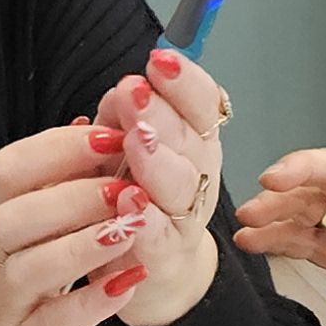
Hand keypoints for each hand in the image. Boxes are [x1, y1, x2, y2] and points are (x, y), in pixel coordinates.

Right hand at [0, 122, 157, 325]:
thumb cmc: (1, 292)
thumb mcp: (21, 233)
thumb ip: (54, 184)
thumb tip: (89, 122)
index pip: (12, 169)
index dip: (61, 148)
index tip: (113, 133)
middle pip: (18, 214)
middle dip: (75, 193)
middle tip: (130, 184)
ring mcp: (4, 305)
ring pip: (31, 266)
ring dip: (83, 242)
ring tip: (131, 226)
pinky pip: (55, 321)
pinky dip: (92, 301)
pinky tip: (130, 282)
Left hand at [88, 46, 230, 325]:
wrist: (147, 266)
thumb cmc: (133, 194)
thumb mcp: (124, 144)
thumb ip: (125, 115)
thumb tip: (123, 90)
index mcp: (195, 140)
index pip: (202, 104)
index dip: (185, 81)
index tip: (160, 59)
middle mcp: (200, 175)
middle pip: (192, 141)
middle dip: (164, 114)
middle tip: (136, 93)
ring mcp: (185, 217)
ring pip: (182, 186)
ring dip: (158, 161)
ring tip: (135, 140)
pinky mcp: (165, 256)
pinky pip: (159, 237)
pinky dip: (144, 219)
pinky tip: (128, 201)